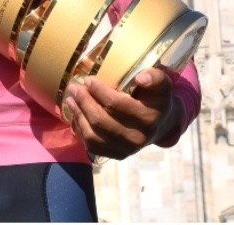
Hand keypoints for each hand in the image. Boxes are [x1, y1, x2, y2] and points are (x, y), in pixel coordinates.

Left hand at [64, 67, 180, 160]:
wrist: (161, 123)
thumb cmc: (156, 98)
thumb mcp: (162, 84)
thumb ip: (155, 77)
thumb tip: (140, 78)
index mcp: (149, 118)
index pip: (116, 104)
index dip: (99, 91)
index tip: (88, 79)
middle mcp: (138, 138)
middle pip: (101, 121)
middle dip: (84, 102)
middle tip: (74, 88)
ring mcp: (127, 150)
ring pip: (94, 136)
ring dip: (79, 115)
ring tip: (71, 99)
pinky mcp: (118, 156)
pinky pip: (93, 146)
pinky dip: (81, 130)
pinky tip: (76, 115)